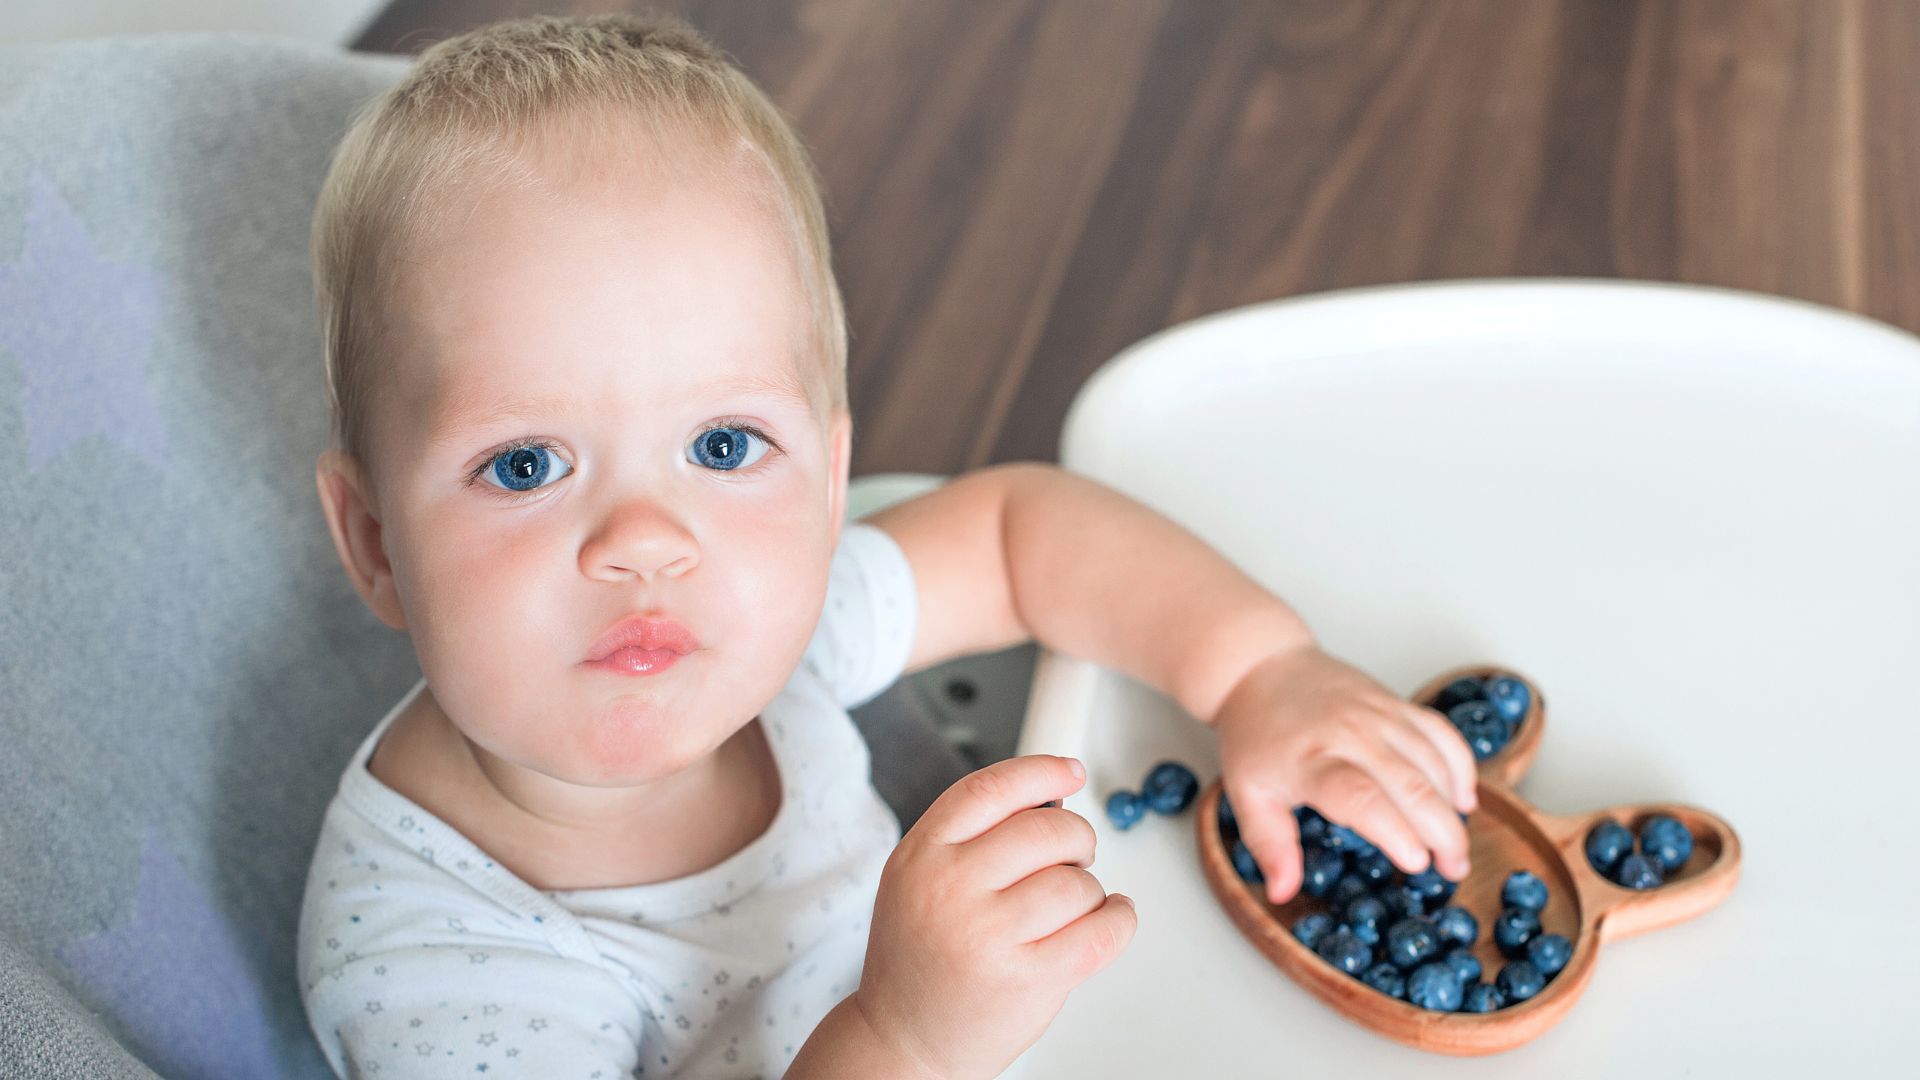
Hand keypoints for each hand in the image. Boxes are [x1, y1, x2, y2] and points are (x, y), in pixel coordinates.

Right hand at [853, 754, 1136, 1079]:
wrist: (903, 1040)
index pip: (990, 790)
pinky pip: (1101, 930)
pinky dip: (1119, 919)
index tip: (1070, 770)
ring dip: (1089, 890)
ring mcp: (988, 936)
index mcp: (920, 856)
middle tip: (1075, 856)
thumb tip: (1051, 796)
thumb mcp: (919, 880)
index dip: (1040, 770)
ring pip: (1077, 882)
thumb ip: (971, 837)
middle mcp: (949, 890)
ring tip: (1072, 906)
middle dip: (1076, 839)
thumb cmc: (920, 959)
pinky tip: (1109, 917)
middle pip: (1046, 830)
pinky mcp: (1027, 979)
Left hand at [1212, 642, 1478, 904]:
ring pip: (1433, 760)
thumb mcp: (1247, 794)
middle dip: (1441, 832)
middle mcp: (1350, 733)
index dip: (1394, 831)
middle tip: (1452, 870)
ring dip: (1454, 808)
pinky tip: (1464, 799)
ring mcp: (1378, 714)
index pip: (1360, 797)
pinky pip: (1441, 733)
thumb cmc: (1255, 735)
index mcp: (1310, 760)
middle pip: (1410, 783)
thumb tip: (1281, 893)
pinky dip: (1461, 765)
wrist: (1261, 667)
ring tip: (1457, 850)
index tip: (1416, 864)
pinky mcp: (1396, 702)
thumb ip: (1269, 845)